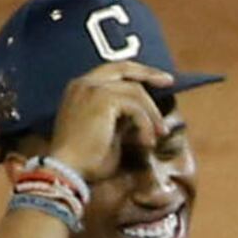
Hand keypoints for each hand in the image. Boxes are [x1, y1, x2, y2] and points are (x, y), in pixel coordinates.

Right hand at [47, 59, 172, 183]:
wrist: (68, 169)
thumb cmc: (87, 158)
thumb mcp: (110, 132)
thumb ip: (123, 117)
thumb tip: (144, 112)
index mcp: (81, 89)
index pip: (113, 71)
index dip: (137, 73)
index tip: (158, 80)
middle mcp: (83, 83)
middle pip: (123, 68)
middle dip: (149, 74)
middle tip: (169, 82)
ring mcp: (91, 89)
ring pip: (135, 90)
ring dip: (152, 113)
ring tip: (159, 134)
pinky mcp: (101, 100)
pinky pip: (135, 107)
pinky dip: (146, 124)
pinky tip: (146, 142)